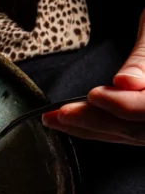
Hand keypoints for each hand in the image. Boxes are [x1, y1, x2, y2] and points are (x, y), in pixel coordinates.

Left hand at [42, 10, 144, 143]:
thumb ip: (143, 58)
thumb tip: (124, 83)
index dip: (122, 105)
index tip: (93, 95)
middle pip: (137, 129)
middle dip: (95, 122)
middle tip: (59, 114)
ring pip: (131, 135)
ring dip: (91, 129)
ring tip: (56, 120)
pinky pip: (130, 132)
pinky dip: (102, 128)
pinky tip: (78, 124)